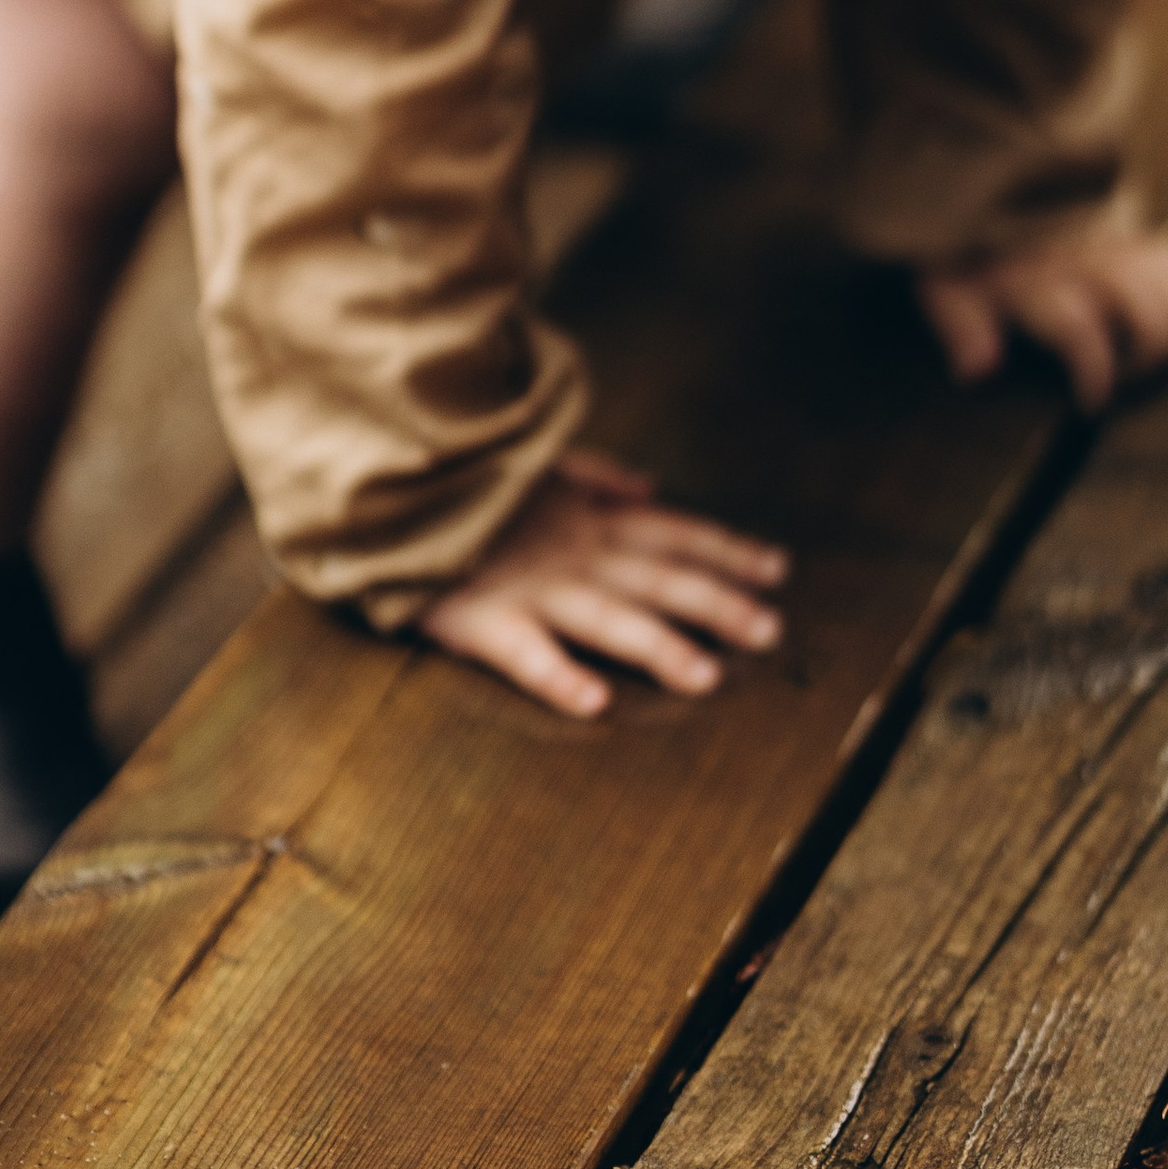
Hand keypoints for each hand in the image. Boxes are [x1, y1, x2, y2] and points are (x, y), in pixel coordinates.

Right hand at [418, 448, 789, 720]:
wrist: (389, 485)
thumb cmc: (465, 484)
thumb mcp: (537, 466)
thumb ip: (596, 477)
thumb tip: (649, 485)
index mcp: (588, 517)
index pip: (672, 532)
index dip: (727, 550)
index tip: (778, 571)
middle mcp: (573, 552)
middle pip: (658, 578)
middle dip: (718, 603)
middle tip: (770, 633)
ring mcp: (531, 586)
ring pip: (607, 618)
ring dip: (659, 646)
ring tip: (706, 677)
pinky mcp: (481, 618)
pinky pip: (523, 651)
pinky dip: (558, 675)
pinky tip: (594, 702)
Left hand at [917, 222, 1167, 412]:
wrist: (999, 177)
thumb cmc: (971, 250)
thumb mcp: (947, 283)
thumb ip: (960, 324)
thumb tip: (976, 371)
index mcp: (1042, 281)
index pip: (1078, 327)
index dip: (1094, 368)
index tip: (1093, 403)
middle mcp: (1092, 266)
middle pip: (1146, 311)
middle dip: (1153, 355)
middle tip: (1143, 388)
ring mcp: (1126, 252)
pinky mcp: (1147, 244)